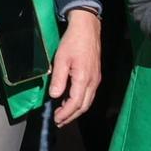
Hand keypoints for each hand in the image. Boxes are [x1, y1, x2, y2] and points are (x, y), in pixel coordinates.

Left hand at [49, 8, 101, 124]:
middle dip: (71, 116)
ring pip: (88, 101)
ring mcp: (96, 80)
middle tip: (59, 121)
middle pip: (83, 106)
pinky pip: (89, 95)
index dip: (66, 113)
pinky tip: (71, 101)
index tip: (56, 119)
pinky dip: (80, 102)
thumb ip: (59, 79)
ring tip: (64, 115)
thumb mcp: (61, 59)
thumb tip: (54, 96)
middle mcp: (93, 82)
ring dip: (76, 110)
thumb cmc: (72, 42)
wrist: (87, 29)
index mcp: (84, 79)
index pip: (75, 103)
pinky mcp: (96, 76)